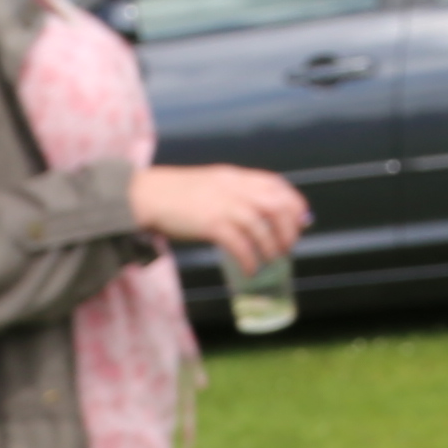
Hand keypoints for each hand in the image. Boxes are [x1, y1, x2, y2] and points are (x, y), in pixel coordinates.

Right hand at [131, 164, 306, 277]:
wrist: (146, 195)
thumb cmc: (177, 194)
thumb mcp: (212, 185)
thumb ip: (234, 194)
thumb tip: (258, 215)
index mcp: (235, 176)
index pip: (276, 184)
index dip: (294, 203)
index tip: (301, 220)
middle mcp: (233, 188)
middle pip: (275, 206)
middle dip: (289, 229)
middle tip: (288, 247)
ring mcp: (222, 205)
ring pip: (261, 227)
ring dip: (271, 248)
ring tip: (271, 261)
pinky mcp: (210, 224)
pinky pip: (240, 245)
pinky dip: (249, 260)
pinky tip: (250, 271)